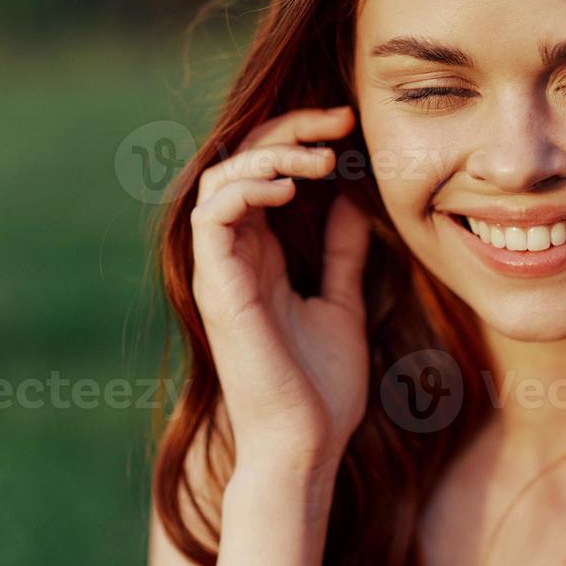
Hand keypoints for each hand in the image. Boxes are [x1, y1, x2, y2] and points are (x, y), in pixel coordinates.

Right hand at [189, 105, 371, 480]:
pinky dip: (247, 187)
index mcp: (259, 256)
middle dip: (288, 129)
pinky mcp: (217, 287)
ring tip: (320, 158)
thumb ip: (340, 253)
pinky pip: (213, 215)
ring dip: (269, 154)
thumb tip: (352, 204)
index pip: (263, 172)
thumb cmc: (322, 388)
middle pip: (239, 162)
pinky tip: (291, 188)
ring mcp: (220, 271)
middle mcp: (233, 256)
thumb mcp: (342, 303)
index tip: (349, 125)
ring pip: (219, 178)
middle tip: (339, 120)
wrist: (307, 445)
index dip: (299, 139)